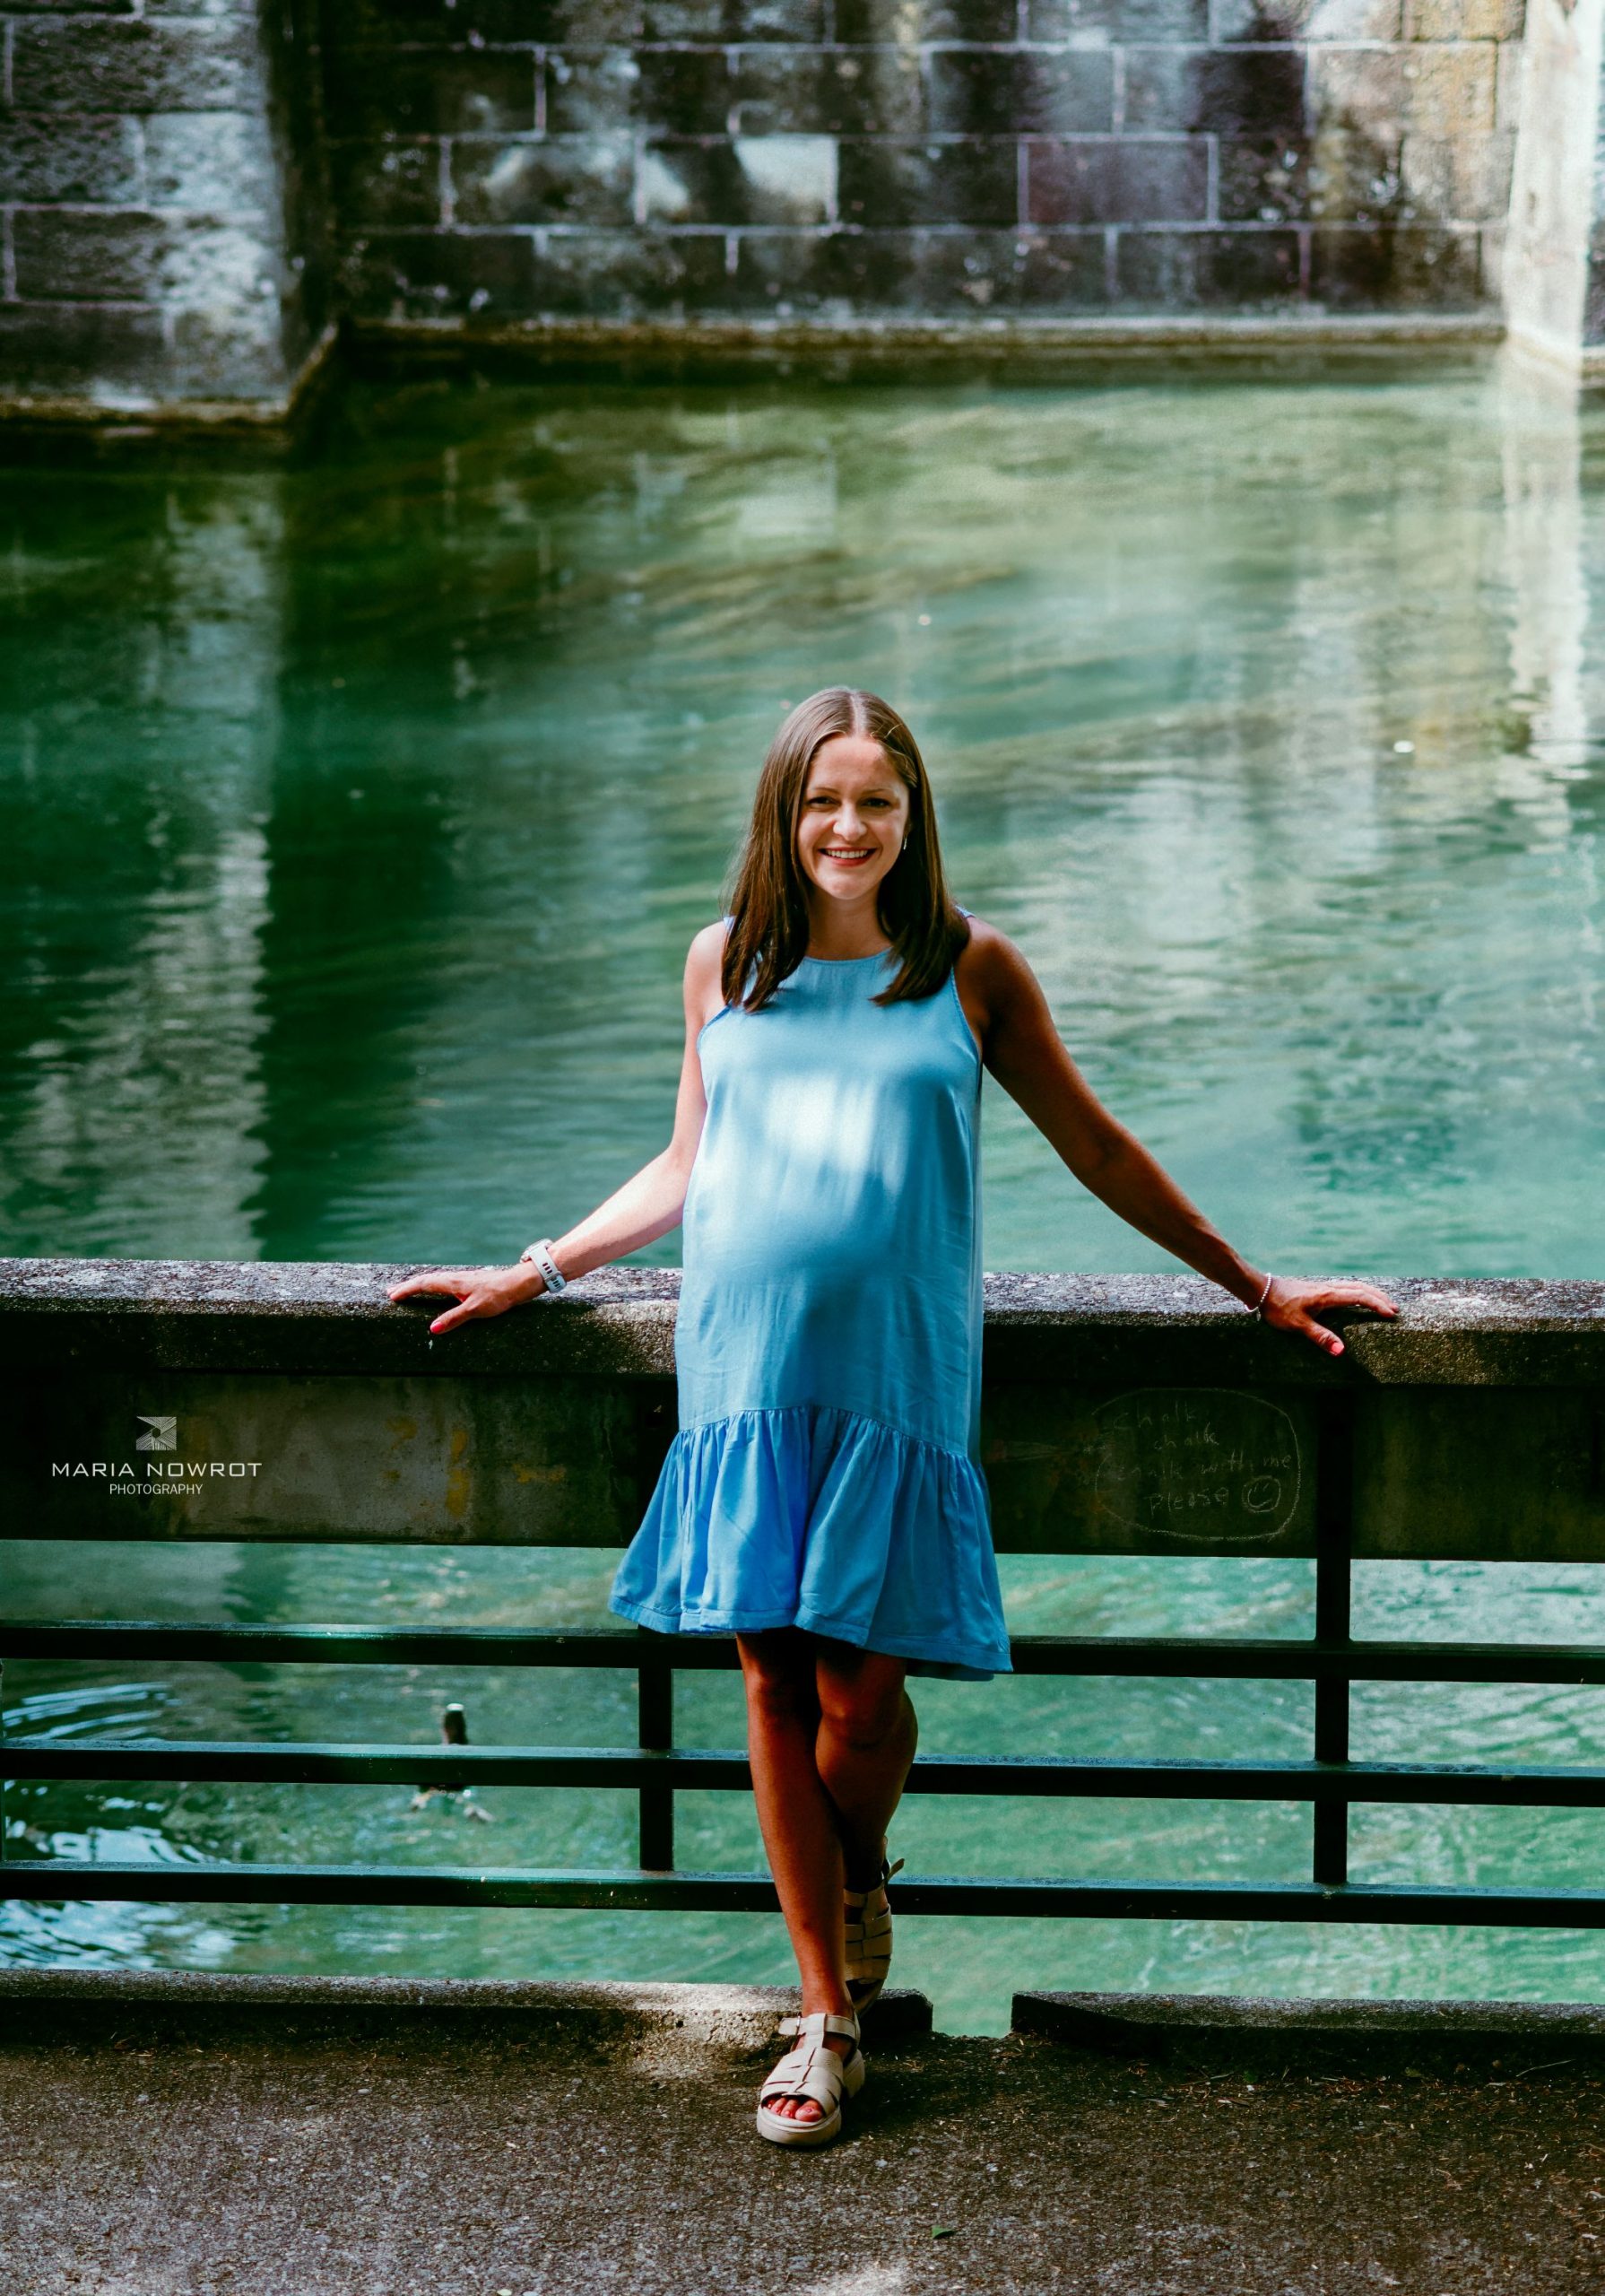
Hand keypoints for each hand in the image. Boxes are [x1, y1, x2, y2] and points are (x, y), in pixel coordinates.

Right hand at [386, 1264, 541, 1334]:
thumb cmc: (497, 1296)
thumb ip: (453, 1318)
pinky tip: (431, 1289)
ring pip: (433, 1279)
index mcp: (452, 1283)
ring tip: (405, 1290)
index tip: (392, 1296)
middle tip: (390, 1292)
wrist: (516, 1285)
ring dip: (417, 1284)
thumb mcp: (474, 1310)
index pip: (423, 1284)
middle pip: (425, 1280)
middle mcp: (453, 1278)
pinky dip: (429, 1284)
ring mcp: (460, 1278)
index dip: (407, 1290)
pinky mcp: (466, 1282)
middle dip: (407, 1286)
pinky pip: (441, 1281)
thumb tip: (432, 1328)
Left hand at [1259, 1277, 1398, 1357]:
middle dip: (1379, 1297)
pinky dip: (1358, 1291)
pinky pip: (1345, 1287)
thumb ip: (1320, 1337)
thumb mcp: (1298, 1325)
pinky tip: (1357, 1298)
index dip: (1377, 1305)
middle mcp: (1328, 1288)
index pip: (1359, 1297)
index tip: (1391, 1314)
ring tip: (1382, 1302)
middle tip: (1394, 1309)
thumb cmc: (1278, 1307)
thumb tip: (1341, 1351)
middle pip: (1361, 1288)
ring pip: (1353, 1286)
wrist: (1261, 1290)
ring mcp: (1323, 1286)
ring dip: (1370, 1293)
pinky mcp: (1317, 1289)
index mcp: (1328, 1295)